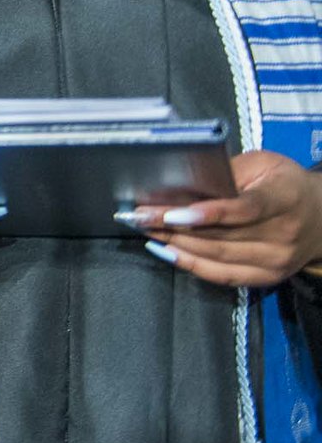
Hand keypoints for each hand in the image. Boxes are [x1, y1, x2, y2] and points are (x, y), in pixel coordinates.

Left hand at [125, 150, 321, 287]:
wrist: (321, 218)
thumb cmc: (285, 184)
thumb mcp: (264, 165)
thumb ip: (229, 172)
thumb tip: (186, 180)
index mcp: (285, 199)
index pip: (243, 209)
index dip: (206, 213)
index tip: (170, 212)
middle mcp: (284, 234)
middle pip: (221, 235)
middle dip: (173, 226)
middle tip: (139, 216)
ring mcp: (276, 260)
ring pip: (217, 257)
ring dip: (175, 244)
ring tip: (146, 231)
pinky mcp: (267, 277)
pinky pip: (222, 276)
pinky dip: (190, 265)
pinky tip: (166, 252)